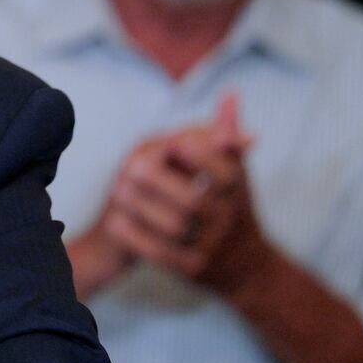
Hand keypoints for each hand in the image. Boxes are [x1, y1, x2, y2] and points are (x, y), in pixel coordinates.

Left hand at [71, 95, 266, 297]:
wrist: (248, 268)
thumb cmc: (233, 207)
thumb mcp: (236, 173)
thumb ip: (226, 136)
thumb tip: (230, 93)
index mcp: (238, 190)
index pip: (226, 171)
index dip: (201, 156)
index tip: (173, 141)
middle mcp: (228, 219)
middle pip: (193, 200)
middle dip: (160, 182)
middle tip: (130, 165)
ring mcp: (211, 246)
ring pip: (174, 228)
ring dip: (141, 207)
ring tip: (116, 189)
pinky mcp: (193, 269)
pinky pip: (161, 254)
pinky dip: (136, 236)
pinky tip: (115, 219)